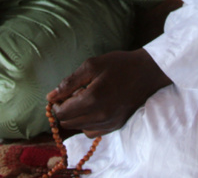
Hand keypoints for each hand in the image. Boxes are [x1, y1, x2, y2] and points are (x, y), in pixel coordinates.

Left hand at [48, 49, 171, 137]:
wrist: (147, 72)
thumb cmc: (118, 65)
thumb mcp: (91, 65)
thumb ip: (69, 82)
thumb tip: (50, 96)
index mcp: (92, 99)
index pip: (62, 113)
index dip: (56, 105)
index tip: (59, 95)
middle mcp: (100, 116)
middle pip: (69, 123)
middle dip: (65, 111)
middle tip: (72, 95)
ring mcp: (109, 123)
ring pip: (80, 128)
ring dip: (76, 117)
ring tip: (85, 100)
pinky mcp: (116, 126)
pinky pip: (93, 132)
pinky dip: (88, 123)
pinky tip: (94, 108)